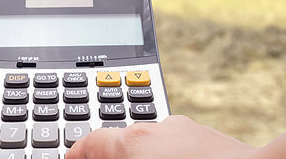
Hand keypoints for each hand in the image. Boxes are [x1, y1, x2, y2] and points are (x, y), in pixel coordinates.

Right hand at [66, 115, 254, 158]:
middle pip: (120, 140)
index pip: (89, 143)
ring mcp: (186, 131)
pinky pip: (179, 146)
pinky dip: (170, 157)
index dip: (76, 154)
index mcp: (133, 144)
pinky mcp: (210, 139)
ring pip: (152, 143)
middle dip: (113, 155)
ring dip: (144, 156)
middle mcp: (156, 129)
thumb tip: (91, 154)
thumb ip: (112, 153)